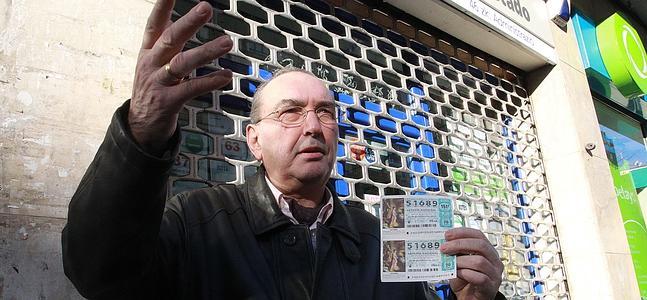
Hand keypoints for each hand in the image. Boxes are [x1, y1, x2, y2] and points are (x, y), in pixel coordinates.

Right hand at [128, 0, 232, 151]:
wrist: (140, 126)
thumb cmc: (152, 90)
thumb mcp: (153, 63)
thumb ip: (166, 43)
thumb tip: (179, 21)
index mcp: (147, 52)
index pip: (154, 24)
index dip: (162, 6)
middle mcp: (151, 64)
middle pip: (170, 39)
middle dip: (188, 22)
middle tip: (206, 7)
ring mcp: (158, 83)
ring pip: (182, 63)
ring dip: (207, 51)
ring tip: (227, 42)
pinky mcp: (168, 102)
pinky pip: (191, 89)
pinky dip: (210, 81)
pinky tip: (226, 75)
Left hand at [440, 228, 503, 299]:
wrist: (469, 298)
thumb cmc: (465, 280)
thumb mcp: (459, 262)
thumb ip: (455, 252)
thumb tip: (444, 242)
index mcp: (488, 251)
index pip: (478, 235)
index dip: (462, 233)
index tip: (447, 234)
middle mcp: (494, 261)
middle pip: (481, 245)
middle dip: (460, 244)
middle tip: (444, 248)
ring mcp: (495, 275)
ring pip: (480, 261)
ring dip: (461, 261)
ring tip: (450, 263)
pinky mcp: (491, 288)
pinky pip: (480, 278)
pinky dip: (466, 274)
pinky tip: (457, 273)